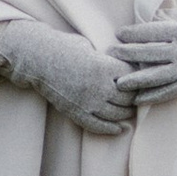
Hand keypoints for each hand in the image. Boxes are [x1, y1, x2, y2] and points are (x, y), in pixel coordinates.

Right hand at [0, 17, 135, 133]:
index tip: (138, 77)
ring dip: (126, 114)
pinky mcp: (75, 112)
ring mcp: (86, 102)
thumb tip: (125, 66)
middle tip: (136, 96)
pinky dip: (111, 129)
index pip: (132, 78)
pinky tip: (119, 128)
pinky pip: (97, 126)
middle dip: (134, 97)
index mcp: (103, 67)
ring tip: (129, 111)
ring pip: (116, 114)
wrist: (38, 58)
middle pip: (127, 98)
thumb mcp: (90, 47)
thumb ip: (107, 59)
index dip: (137, 78)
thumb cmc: (64, 47)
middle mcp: (97, 87)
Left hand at [111, 0, 176, 104]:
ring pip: (159, 76)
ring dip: (137, 80)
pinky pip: (171, 91)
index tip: (118, 34)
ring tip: (119, 83)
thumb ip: (166, 18)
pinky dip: (154, 96)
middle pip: (152, 54)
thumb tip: (142, 21)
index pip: (153, 33)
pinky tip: (138, 98)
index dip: (134, 34)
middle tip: (111, 53)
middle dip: (129, 54)